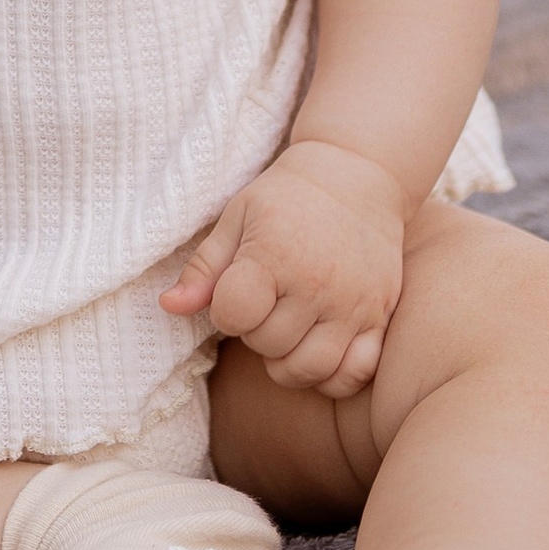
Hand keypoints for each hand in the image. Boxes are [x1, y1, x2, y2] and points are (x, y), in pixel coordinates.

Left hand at [159, 141, 411, 395]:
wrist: (358, 174)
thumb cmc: (288, 196)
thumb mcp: (238, 217)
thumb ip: (204, 267)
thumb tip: (168, 306)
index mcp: (275, 255)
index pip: (233, 315)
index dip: (225, 311)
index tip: (237, 290)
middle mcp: (317, 284)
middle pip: (268, 345)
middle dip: (255, 332)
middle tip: (266, 303)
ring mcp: (353, 305)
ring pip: (309, 369)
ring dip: (288, 360)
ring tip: (288, 330)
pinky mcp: (380, 317)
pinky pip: (354, 374)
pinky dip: (333, 375)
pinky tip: (319, 347)